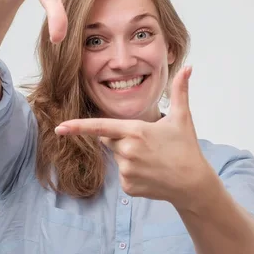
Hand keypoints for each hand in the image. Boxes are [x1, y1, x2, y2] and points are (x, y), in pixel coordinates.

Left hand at [55, 67, 213, 208]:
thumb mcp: (183, 118)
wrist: (193, 185)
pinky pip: (122, 175)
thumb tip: (188, 67)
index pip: (100, 127)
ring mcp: (126, 171)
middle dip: (124, 139)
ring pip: (118, 158)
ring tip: (153, 160)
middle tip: (149, 144)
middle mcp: (128, 151)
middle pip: (112, 140)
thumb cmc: (187, 148)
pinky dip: (133, 173)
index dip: (78, 127)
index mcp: (136, 131)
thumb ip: (181, 91)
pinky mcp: (128, 187)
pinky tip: (151, 174)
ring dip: (129, 157)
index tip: (60, 127)